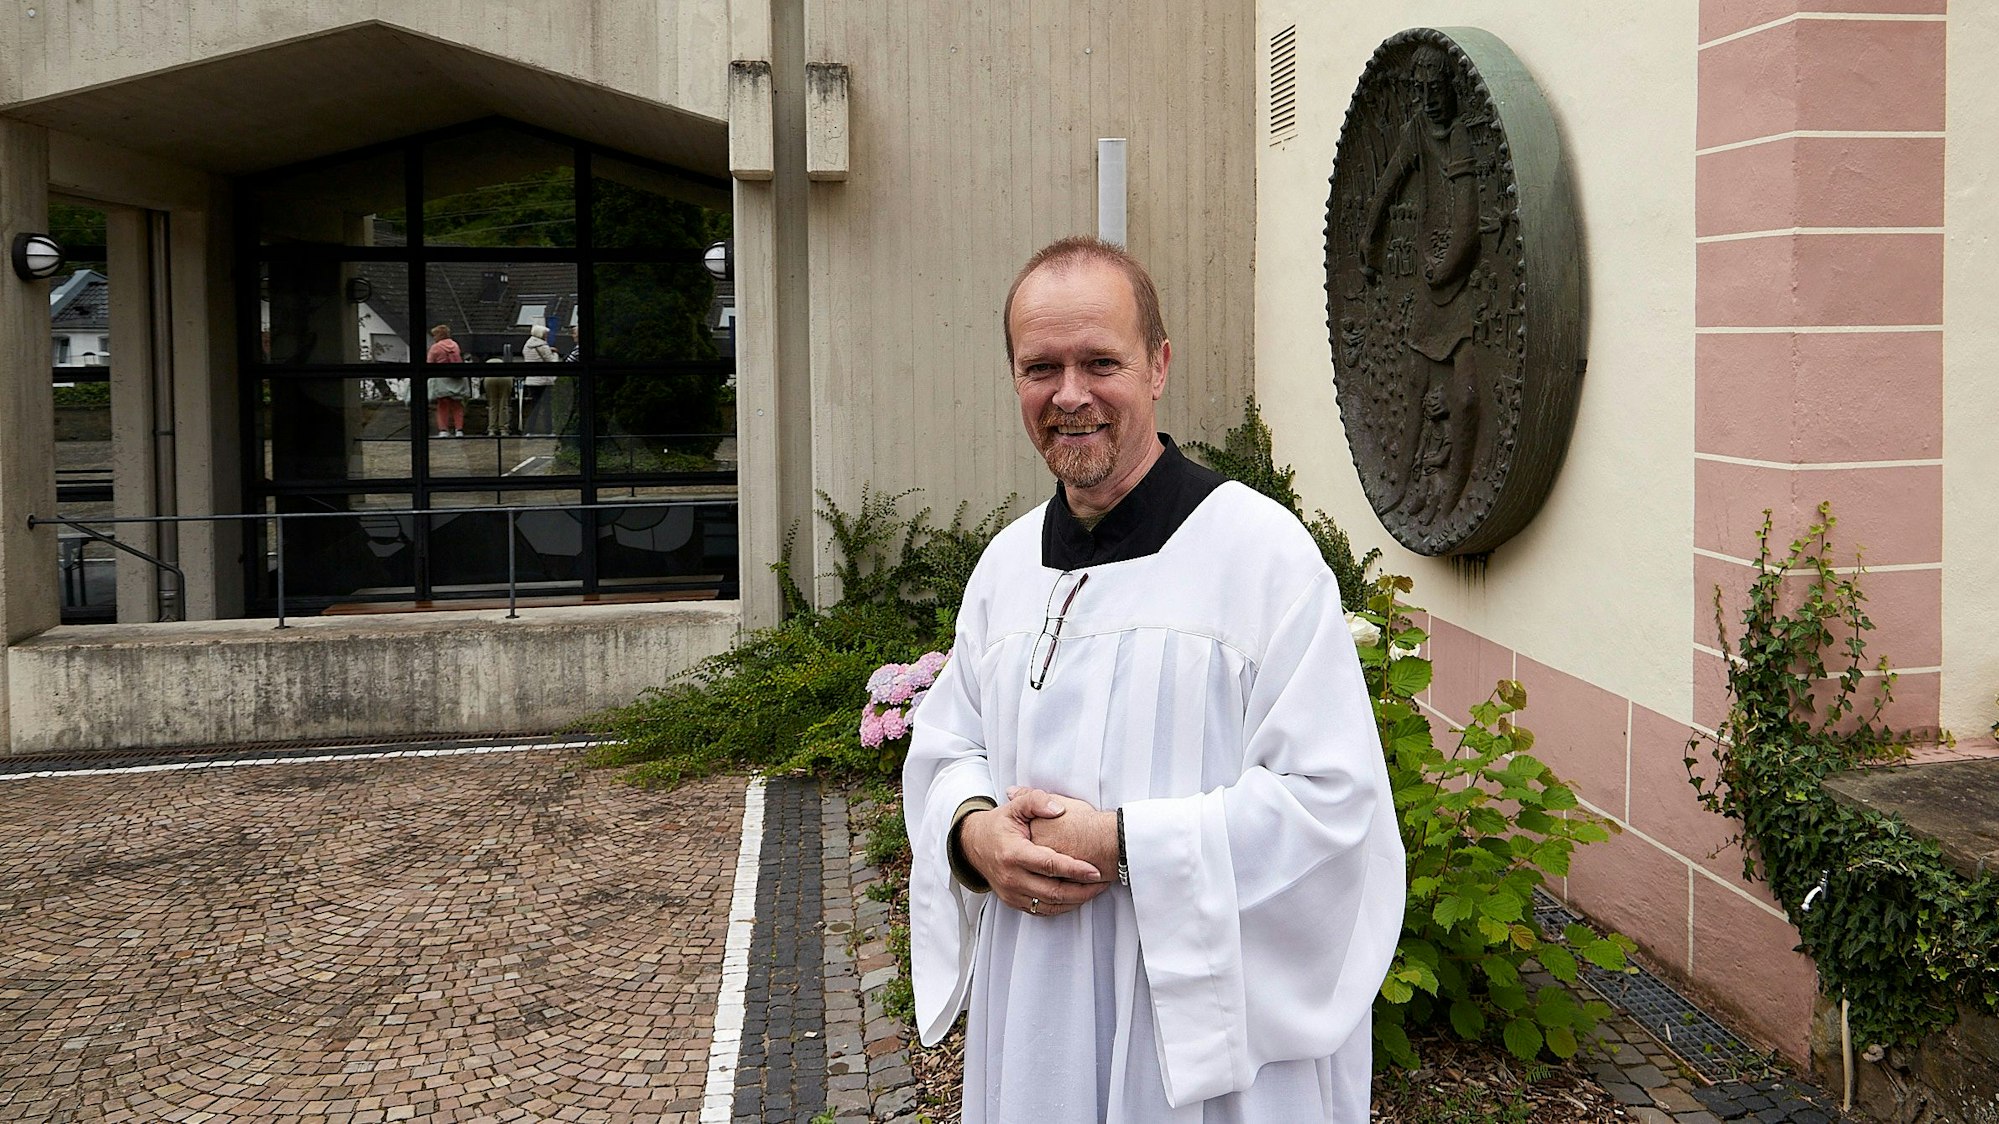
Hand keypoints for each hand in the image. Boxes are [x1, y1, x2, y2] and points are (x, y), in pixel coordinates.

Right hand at [960, 791, 1109, 917]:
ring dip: (1076, 900)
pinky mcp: (1013, 902)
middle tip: (1103, 882)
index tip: (1095, 871)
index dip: (1075, 869)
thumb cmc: (998, 825)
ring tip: (1096, 890)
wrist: (973, 845)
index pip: (1049, 865)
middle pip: (1053, 891)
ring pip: (1050, 905)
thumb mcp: (1015, 806)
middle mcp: (1011, 877)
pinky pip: (1042, 910)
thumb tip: (1059, 808)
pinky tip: (1078, 896)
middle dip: (1083, 890)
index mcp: (1012, 854)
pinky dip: (1063, 906)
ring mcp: (1011, 893)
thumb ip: (1036, 800)